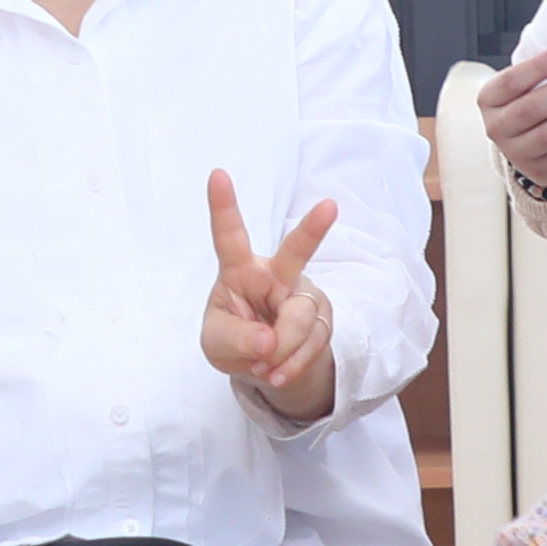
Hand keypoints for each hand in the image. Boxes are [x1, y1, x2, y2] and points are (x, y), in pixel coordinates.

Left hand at [197, 170, 341, 424]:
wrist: (265, 366)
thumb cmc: (233, 338)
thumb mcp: (218, 344)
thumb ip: (236, 339)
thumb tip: (269, 341)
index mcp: (239, 270)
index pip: (229, 235)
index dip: (223, 206)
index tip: (217, 174)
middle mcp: (276, 274)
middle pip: (296, 251)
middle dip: (313, 229)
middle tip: (329, 206)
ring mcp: (303, 294)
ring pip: (301, 319)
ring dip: (280, 350)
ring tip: (264, 364)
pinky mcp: (323, 317)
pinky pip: (314, 343)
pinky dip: (292, 364)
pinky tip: (278, 371)